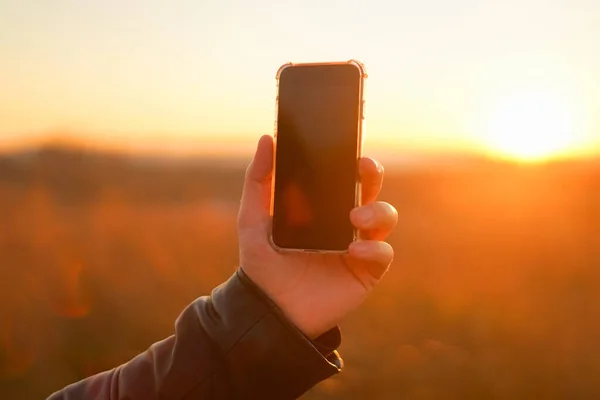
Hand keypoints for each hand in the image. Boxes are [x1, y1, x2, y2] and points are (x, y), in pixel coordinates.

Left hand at [237, 135, 397, 338]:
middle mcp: (344, 223)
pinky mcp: (366, 271)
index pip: (345, 176)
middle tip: (363, 169)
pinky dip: (374, 249)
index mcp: (322, 207)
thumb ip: (258, 181)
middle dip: (372, 175)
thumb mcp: (253, 220)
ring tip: (354, 219)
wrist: (269, 311)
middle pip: (371, 189)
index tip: (352, 151)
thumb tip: (267, 139)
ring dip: (377, 211)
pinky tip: (353, 251)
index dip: (354, 161)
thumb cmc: (262, 264)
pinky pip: (383, 253)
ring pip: (385, 217)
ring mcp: (358, 246)